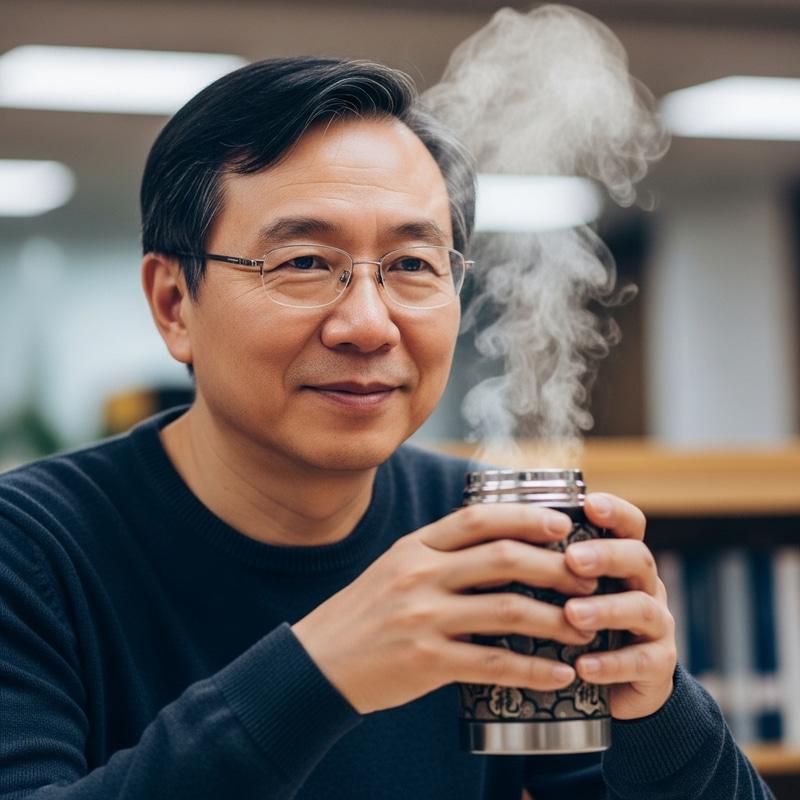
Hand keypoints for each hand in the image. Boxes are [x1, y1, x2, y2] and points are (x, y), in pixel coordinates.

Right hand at [292, 503, 596, 713]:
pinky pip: (494, 663)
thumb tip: (502, 546)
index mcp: (414, 547)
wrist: (318, 662)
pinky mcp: (426, 661)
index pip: (476, 519)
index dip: (524, 517)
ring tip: (586, 628)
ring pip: (507, 610)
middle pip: (502, 558)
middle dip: (555, 568)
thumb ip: (441, 555)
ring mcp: (422, 617)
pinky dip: (534, 669)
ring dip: (556, 620)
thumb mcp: (396, 568)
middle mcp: (419, 575)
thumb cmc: (365, 613)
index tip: (562, 525)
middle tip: (588, 581)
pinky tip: (560, 675)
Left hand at [562, 493, 676, 719]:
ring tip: (572, 614)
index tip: (589, 504)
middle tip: (572, 559)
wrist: (612, 687)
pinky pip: (643, 662)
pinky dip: (612, 664)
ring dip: (606, 609)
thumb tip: (487, 535)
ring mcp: (656, 626)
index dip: (615, 512)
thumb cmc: (575, 625)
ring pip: (642, 609)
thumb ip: (542, 565)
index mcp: (621, 561)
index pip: (630, 525)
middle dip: (606, 556)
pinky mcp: (658, 665)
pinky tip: (583, 667)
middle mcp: (644, 586)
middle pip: (639, 558)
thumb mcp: (563, 590)